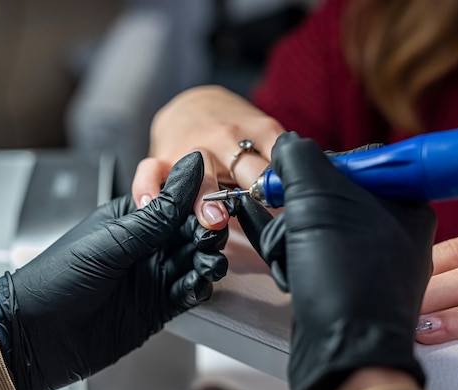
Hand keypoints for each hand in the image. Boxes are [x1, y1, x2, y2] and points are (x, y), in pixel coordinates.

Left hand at [0, 152, 228, 389]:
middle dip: (206, 233)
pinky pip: (189, 291)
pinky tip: (198, 284)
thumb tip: (188, 168)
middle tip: (209, 237)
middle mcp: (146, 245)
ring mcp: (153, 276)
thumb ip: (158, 212)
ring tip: (208, 263)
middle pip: (191, 231)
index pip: (177, 202)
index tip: (212, 208)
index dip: (198, 203)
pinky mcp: (158, 306)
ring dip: (207, 260)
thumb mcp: (112, 241)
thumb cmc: (58, 278)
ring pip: (195, 261)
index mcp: (132, 218)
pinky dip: (199, 287)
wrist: (35, 336)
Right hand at [131, 85, 283, 229]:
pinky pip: (150, 171)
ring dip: (207, 194)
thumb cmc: (236, 130)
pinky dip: (148, 187)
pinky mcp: (163, 157)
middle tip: (259, 209)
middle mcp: (227, 140)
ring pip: (199, 168)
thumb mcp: (265, 136)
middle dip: (254, 187)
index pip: (282, 157)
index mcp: (260, 134)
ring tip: (212, 218)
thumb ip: (282, 164)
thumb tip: (310, 200)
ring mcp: (193, 148)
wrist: (194, 104)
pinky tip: (151, 205)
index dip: (287, 182)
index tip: (294, 202)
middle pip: (246, 165)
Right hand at [258, 132, 435, 389]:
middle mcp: (393, 231)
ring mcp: (371, 261)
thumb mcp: (318, 201)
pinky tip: (294, 274)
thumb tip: (289, 143)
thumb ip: (300, 160)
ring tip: (291, 259)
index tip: (286, 180)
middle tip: (290, 227)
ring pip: (316, 229)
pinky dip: (297, 262)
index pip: (354, 164)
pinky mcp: (348, 285)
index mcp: (404, 204)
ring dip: (291, 240)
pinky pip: (315, 256)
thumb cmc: (345, 276)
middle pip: (328, 198)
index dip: (312, 170)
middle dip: (296, 214)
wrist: (344, 351)